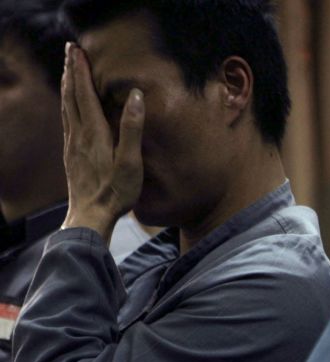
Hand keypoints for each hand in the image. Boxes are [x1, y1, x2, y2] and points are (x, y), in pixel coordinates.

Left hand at [60, 42, 144, 239]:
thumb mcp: (130, 162)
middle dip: (71, 71)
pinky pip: (66, 120)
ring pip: (66, 106)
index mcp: (94, 132)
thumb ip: (132, 128)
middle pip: (71, 95)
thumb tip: (135, 96)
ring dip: (67, 85)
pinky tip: (68, 105)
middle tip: (70, 51)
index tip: (77, 50)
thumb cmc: (116, 192)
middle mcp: (78, 134)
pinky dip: (66, 104)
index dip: (80, 70)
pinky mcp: (71, 154)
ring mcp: (72, 144)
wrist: (90, 215)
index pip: (85, 93)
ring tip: (67, 70)